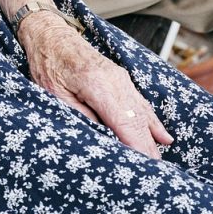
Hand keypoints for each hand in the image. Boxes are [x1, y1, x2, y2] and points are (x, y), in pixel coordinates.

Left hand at [19, 13, 172, 157]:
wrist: (51, 35)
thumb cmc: (48, 64)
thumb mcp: (55, 95)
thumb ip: (81, 117)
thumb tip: (103, 139)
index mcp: (98, 85)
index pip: (124, 123)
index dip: (136, 148)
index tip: (145, 169)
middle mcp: (115, 80)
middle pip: (137, 121)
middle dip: (147, 149)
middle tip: (155, 177)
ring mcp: (120, 78)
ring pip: (142, 113)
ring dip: (151, 139)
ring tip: (159, 165)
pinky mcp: (121, 78)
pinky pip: (140, 103)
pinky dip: (152, 121)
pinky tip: (164, 137)